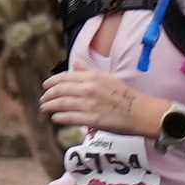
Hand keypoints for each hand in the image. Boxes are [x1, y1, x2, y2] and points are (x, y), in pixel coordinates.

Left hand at [39, 68, 168, 138]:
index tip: (45, 86)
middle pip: (60, 90)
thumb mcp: (108, 78)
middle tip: (43, 99)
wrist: (141, 112)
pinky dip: (59, 117)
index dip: (52, 82)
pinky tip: (55, 118)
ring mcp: (90, 105)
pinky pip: (70, 118)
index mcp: (93, 77)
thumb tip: (76, 64)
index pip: (65, 77)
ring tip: (44, 108)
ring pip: (62, 104)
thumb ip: (89, 71)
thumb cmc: (126, 96)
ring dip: (50, 106)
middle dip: (48, 95)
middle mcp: (89, 89)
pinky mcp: (92, 120)